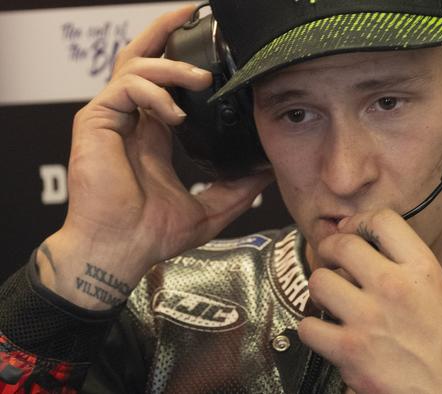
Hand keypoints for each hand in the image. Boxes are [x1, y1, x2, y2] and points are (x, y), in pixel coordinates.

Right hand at [37, 5, 272, 309]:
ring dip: (171, 66)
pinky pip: (125, 88)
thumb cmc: (152, 234)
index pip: (165, 84)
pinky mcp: (96, 122)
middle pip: (142, 59)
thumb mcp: (209, 207)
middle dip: (166, 32)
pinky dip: (153, 92)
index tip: (215, 54)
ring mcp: (111, 118)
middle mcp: (130, 119)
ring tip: (201, 80)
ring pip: (135, 66)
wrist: (121, 252)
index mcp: (152, 133)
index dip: (185, 62)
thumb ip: (237, 188)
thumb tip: (267, 172)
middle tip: (193, 13)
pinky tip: (175, 113)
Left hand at [298, 209, 441, 392]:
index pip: (382, 220)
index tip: (351, 231)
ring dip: (321, 289)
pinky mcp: (349, 350)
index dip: (358, 222)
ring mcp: (369, 318)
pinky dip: (313, 330)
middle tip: (331, 260)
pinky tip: (327, 333)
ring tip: (332, 298)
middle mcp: (394, 287)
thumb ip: (408, 265)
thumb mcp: (440, 291)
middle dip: (330, 250)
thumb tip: (370, 245)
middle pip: (342, 244)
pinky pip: (309, 326)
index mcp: (422, 270)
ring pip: (319, 280)